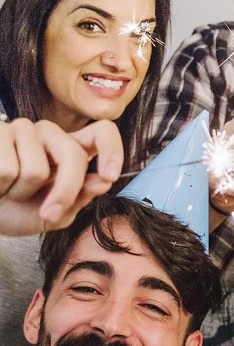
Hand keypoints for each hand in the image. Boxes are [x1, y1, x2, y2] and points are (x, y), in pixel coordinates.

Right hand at [0, 119, 122, 235]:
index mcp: (71, 149)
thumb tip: (102, 183)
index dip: (112, 150)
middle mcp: (51, 134)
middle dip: (65, 191)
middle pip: (73, 155)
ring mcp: (23, 129)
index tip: (109, 177)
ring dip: (20, 192)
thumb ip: (78, 199)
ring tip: (7, 191)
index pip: (103, 132)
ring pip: (36, 170)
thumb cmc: (15, 211)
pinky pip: (6, 169)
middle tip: (48, 215)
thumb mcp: (52, 215)